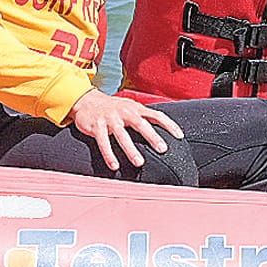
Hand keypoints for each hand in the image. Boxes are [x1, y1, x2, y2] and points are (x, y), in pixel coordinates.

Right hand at [68, 90, 182, 170]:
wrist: (87, 101)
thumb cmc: (114, 108)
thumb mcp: (131, 108)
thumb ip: (144, 118)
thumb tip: (163, 131)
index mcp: (136, 108)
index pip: (156, 115)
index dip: (169, 124)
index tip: (180, 136)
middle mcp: (125, 112)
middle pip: (141, 124)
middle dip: (152, 136)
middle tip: (163, 149)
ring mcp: (110, 119)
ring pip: (122, 135)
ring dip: (130, 149)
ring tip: (139, 162)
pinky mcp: (97, 126)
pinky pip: (103, 142)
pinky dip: (109, 154)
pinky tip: (114, 166)